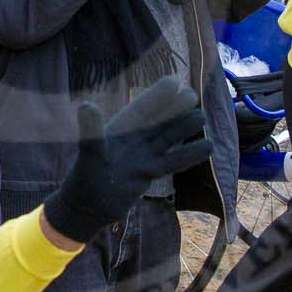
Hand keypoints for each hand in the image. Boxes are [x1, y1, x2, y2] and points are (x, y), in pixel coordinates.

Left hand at [43, 77, 212, 243]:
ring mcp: (142, 156)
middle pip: (158, 120)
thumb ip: (91, 130)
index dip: (156, 95)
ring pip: (168, 138)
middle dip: (174, 108)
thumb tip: (86, 105)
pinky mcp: (149, 173)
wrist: (88, 209)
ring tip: (202, 117)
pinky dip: (189, 154)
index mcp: (118, 130)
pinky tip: (207, 146)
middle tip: (192, 95)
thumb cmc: (84, 179)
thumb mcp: (90, 153)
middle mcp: (132, 139)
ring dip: (183, 128)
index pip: (141, 108)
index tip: (173, 82)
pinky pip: (173, 161)